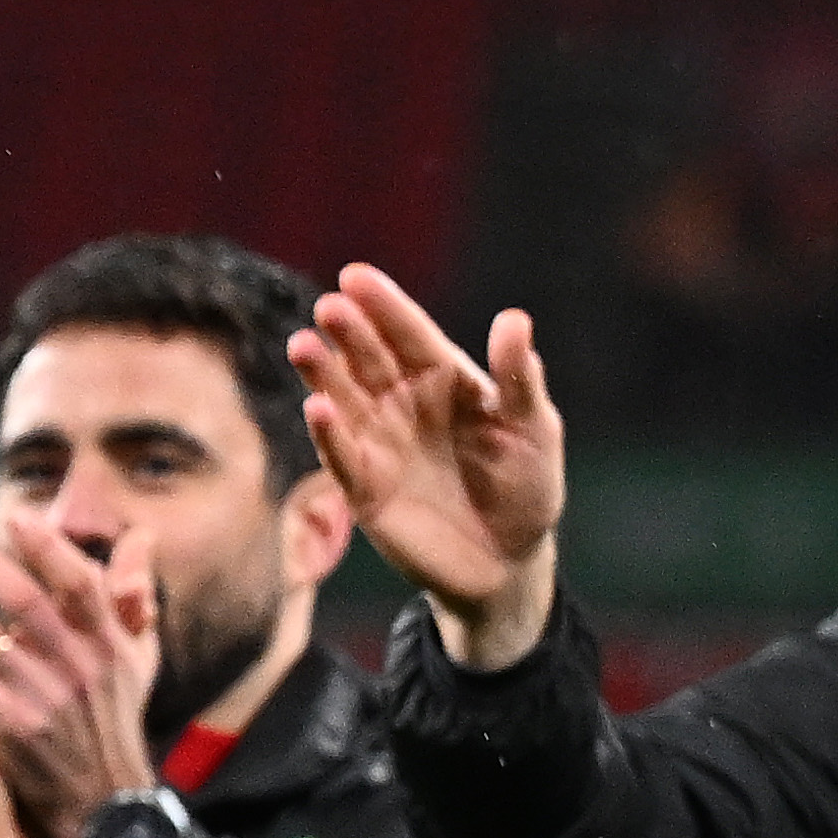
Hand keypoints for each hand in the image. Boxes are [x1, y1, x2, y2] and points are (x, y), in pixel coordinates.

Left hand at [0, 517, 159, 837]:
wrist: (107, 792)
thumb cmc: (117, 708)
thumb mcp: (139, 652)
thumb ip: (135, 592)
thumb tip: (141, 534)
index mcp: (110, 638)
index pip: (79, 582)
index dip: (48, 548)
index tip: (16, 517)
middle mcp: (82, 664)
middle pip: (26, 601)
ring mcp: (51, 698)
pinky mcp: (23, 731)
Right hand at [291, 266, 566, 671]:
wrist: (507, 561)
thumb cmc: (527, 486)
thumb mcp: (533, 428)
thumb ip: (518, 377)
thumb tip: (513, 318)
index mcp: (445, 379)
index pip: (409, 334)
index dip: (383, 306)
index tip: (355, 276)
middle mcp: (404, 404)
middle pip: (369, 360)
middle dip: (349, 333)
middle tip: (330, 308)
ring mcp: (381, 444)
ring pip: (344, 399)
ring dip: (323, 373)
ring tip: (303, 346)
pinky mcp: (364, 489)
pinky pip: (341, 456)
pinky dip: (328, 433)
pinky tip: (316, 407)